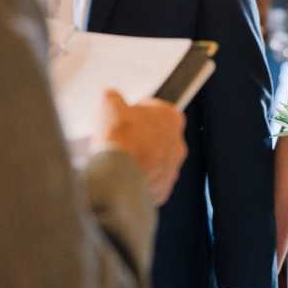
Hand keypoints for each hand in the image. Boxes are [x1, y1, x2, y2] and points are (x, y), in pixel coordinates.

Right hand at [93, 89, 186, 205]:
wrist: (118, 176)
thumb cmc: (120, 139)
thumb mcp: (109, 104)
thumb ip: (113, 98)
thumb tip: (110, 97)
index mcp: (171, 118)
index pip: (157, 110)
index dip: (137, 112)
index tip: (125, 116)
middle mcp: (178, 144)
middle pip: (156, 137)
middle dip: (139, 137)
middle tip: (118, 138)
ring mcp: (172, 169)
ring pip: (154, 161)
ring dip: (138, 159)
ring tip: (115, 159)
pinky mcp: (162, 190)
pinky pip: (148, 182)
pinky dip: (135, 179)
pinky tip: (119, 175)